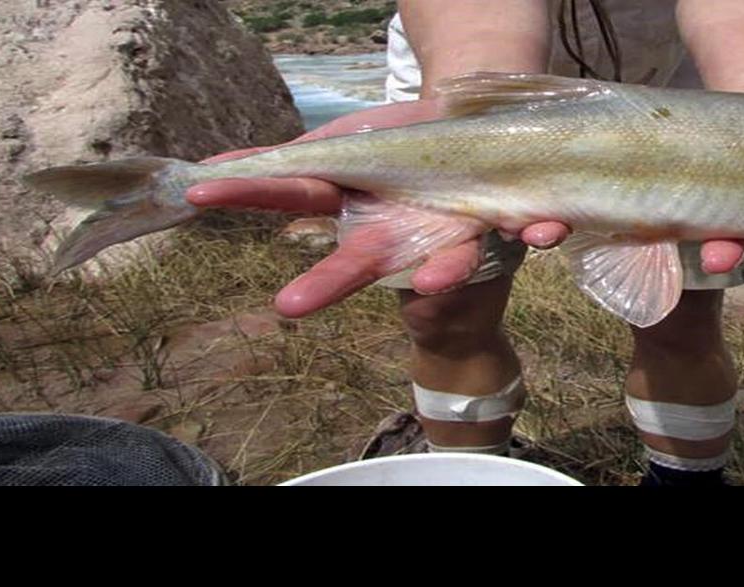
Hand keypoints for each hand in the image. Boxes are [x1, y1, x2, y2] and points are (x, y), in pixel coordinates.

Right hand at [186, 101, 570, 316]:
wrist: (483, 127)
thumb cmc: (404, 143)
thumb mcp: (346, 146)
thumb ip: (289, 164)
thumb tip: (207, 168)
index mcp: (356, 205)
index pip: (295, 198)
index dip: (251, 199)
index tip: (199, 193)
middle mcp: (401, 228)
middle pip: (362, 257)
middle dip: (330, 280)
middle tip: (290, 303)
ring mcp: (454, 229)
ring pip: (447, 258)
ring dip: (443, 270)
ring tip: (433, 279)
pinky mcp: (509, 217)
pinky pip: (529, 228)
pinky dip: (538, 229)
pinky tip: (544, 228)